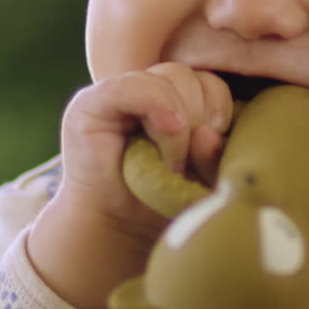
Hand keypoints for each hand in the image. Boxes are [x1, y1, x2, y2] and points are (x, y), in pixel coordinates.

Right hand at [28, 63, 232, 308]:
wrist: (119, 233)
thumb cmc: (165, 203)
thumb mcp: (204, 176)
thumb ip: (217, 152)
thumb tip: (210, 130)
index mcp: (175, 98)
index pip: (208, 79)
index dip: (219, 107)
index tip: (216, 142)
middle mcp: (146, 90)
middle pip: (189, 75)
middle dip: (199, 117)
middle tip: (186, 162)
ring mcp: (117, 94)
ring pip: (169, 77)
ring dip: (179, 124)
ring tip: (171, 164)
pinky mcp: (89, 104)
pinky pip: (131, 86)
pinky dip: (157, 105)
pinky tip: (167, 130)